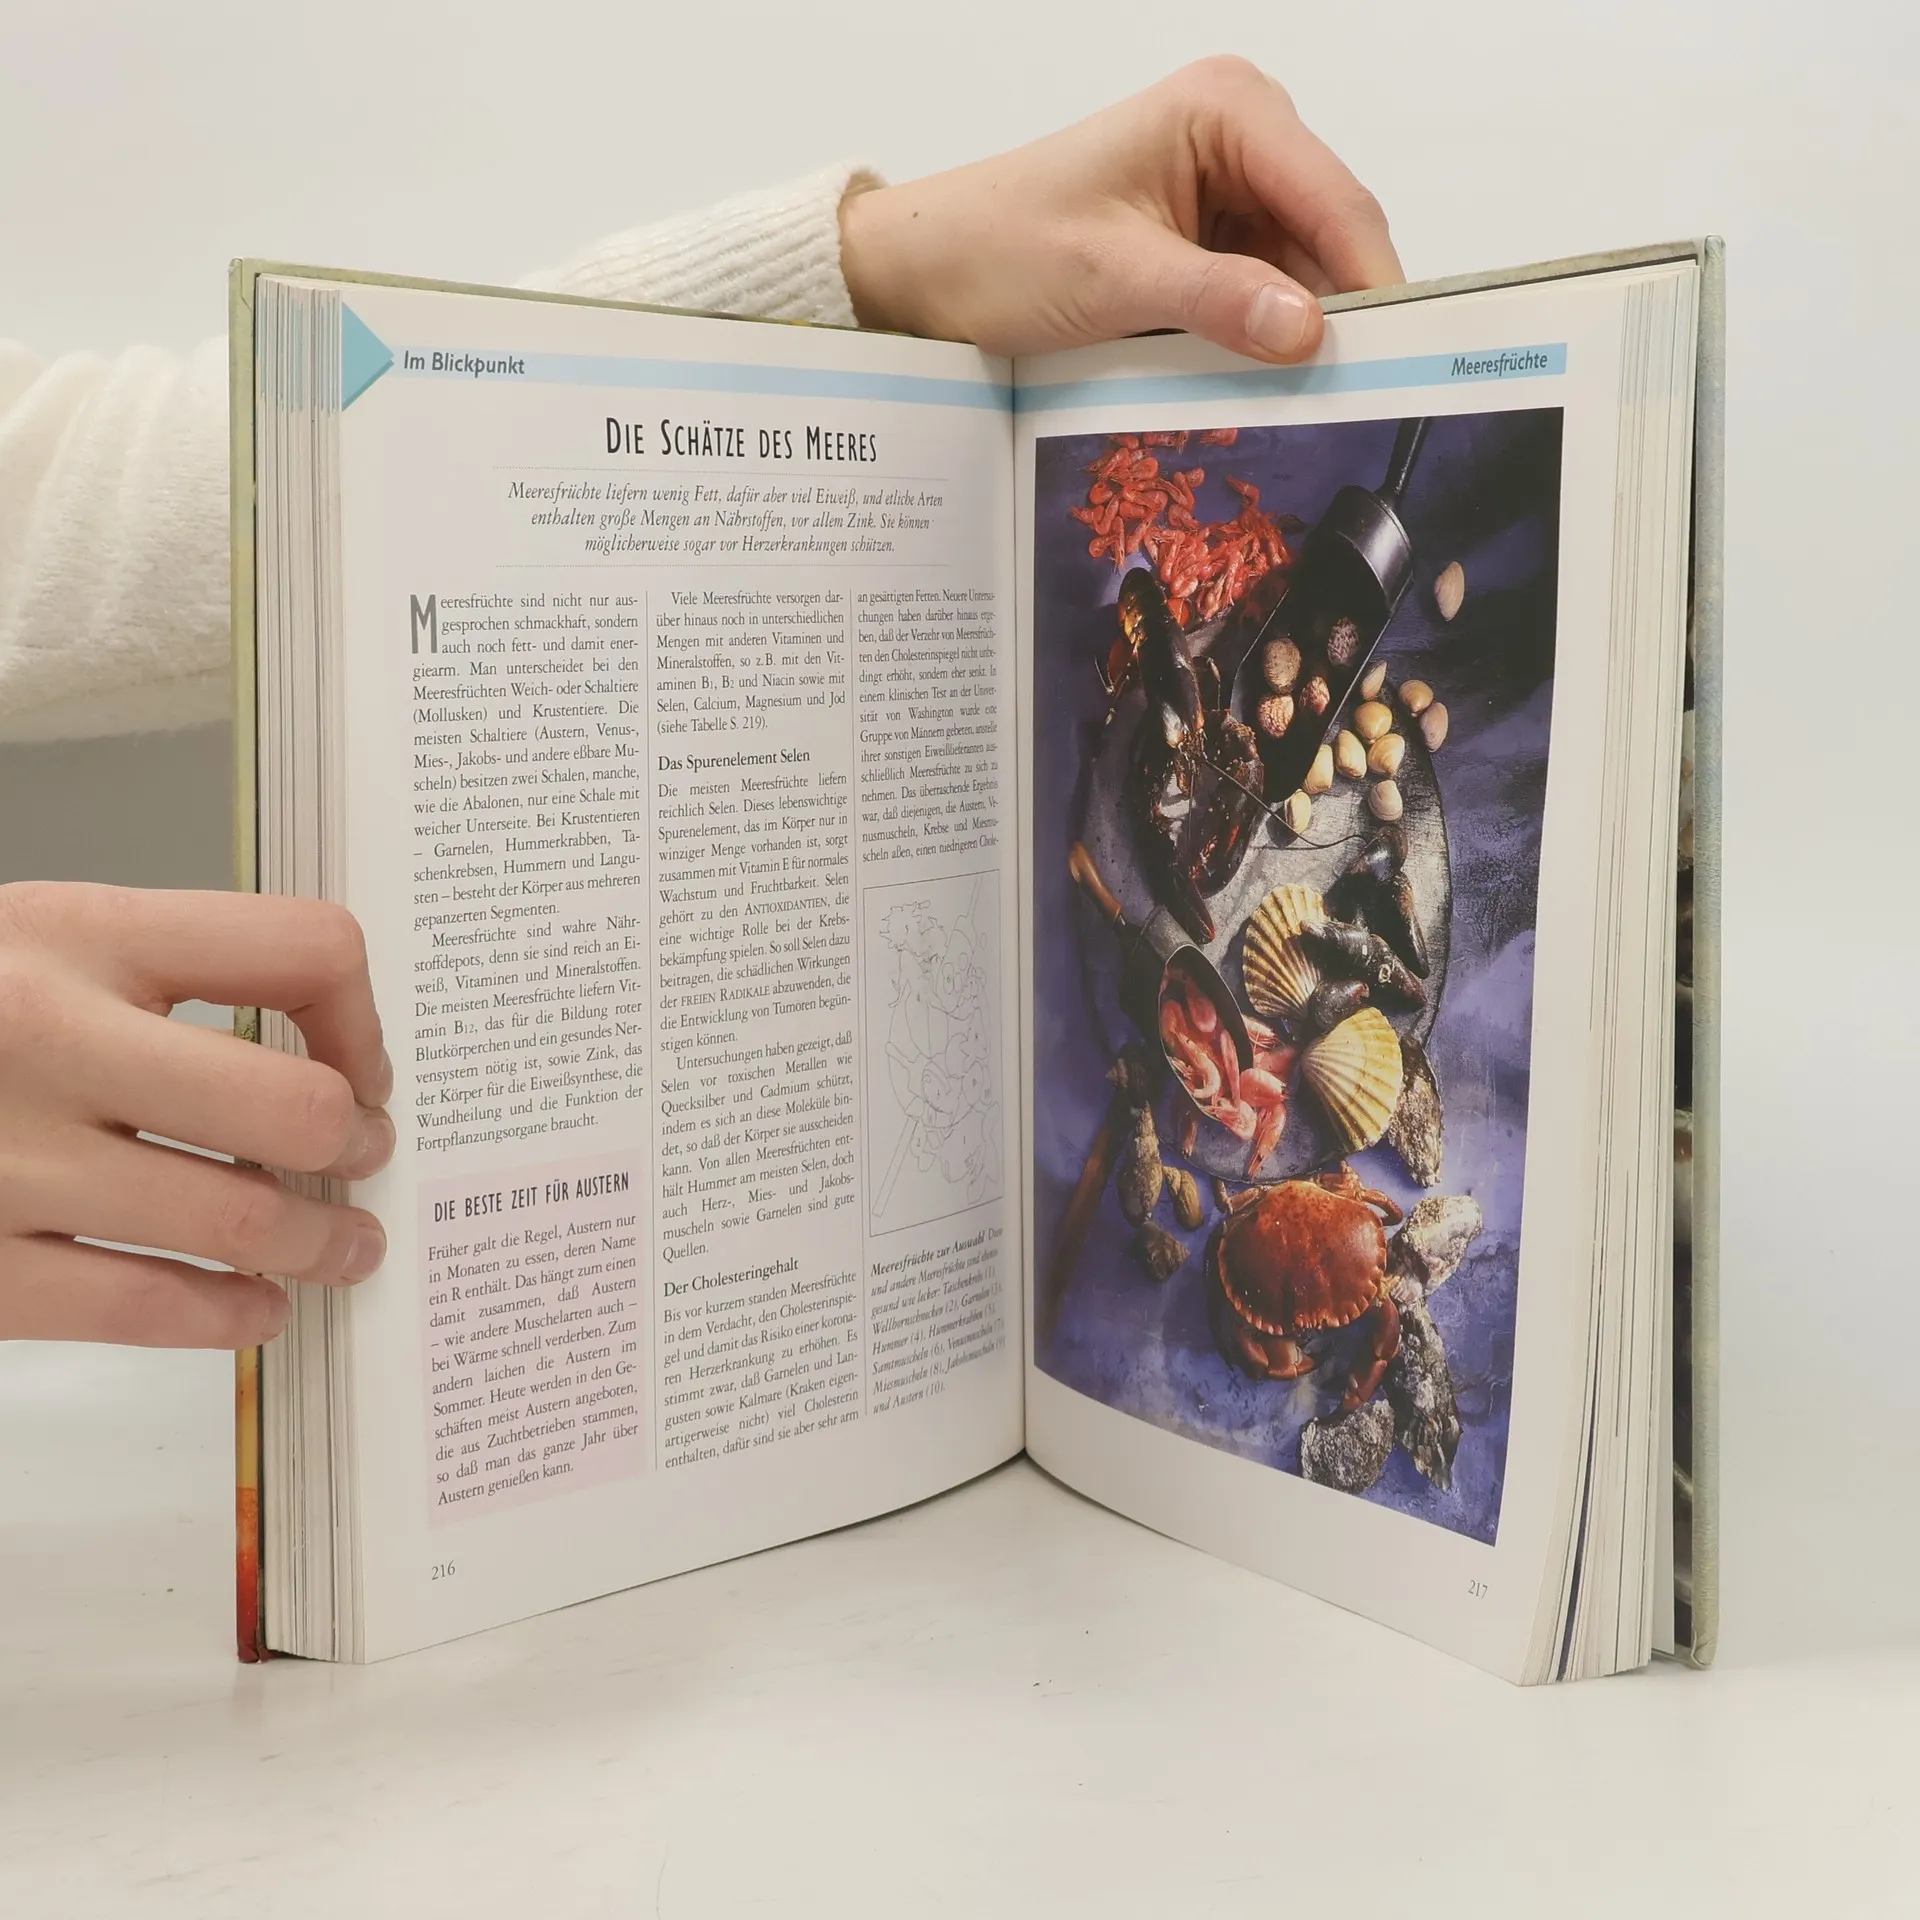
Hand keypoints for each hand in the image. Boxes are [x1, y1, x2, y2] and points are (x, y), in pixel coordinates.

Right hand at [0, 884, 394, 1348]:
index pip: (299, 949)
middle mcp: (46, 1040)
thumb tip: (322, 1050)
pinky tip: (253, 1306)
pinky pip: (145, 1308)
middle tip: (361, 1157)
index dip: (359, 1017)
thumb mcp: (36, 940)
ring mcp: (6, 1163)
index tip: (359, 1065)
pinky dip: (229, 1315)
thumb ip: (160, 974)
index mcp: (76, 933)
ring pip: (240, 1222)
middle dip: (352, 1144)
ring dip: (322, 1244)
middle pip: (293, 1105)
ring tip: (343, 1246)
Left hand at [840, 56, 1400, 363]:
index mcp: (1226, 109)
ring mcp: (1227, 190)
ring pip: (1301, 273)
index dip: (1373, 279)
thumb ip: (1218, 301)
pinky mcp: (1207, 241)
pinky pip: (1262, 293)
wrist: (932, 269)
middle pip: (1329, 235)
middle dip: (1341, 312)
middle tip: (1363, 395)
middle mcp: (1240, 136)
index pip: (1333, 199)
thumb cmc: (1001, 246)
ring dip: (1300, 335)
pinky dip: (1263, 338)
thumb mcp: (1114, 278)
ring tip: (1312, 402)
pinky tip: (1265, 384)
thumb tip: (1309, 331)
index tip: (1405, 354)